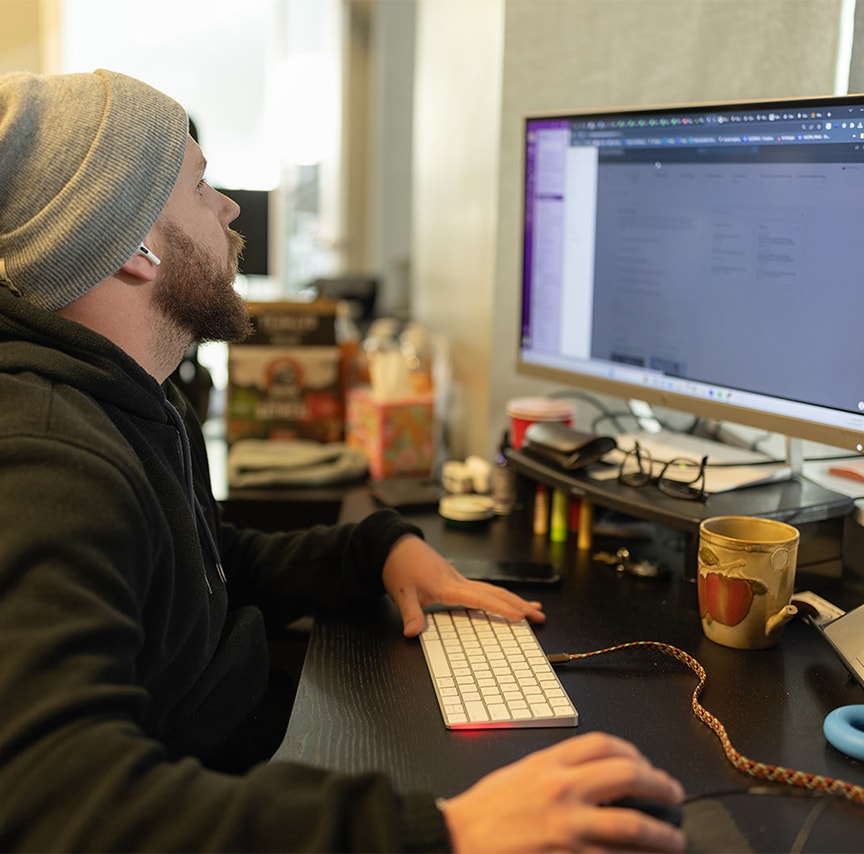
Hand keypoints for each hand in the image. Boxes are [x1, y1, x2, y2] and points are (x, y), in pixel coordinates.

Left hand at [381, 535, 545, 636]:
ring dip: (514, 599)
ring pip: (493, 589)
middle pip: (495, 593)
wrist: (395, 546)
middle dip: (519, 605)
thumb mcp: (401, 593)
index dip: (501, 608)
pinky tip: (506, 601)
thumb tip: (412, 633)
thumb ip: (410, 614)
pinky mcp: (456, 579)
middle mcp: (458, 581)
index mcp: (448, 586)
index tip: (520, 617)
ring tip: (534, 609)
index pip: (480, 598)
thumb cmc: (399, 566)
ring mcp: (459, 579)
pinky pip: (485, 588)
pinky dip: (499, 596)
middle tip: (539, 616)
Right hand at [439, 732, 686, 852]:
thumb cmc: (484, 811)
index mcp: (549, 764)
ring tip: (675, 839)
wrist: (458, 840)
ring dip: (662, 834)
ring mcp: (570, 829)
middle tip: (674, 793)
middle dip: (659, 784)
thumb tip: (590, 774)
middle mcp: (563, 790)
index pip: (602, 745)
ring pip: (633, 825)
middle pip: (627, 776)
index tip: (643, 762)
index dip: (632, 751)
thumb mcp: (518, 774)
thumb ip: (553, 769)